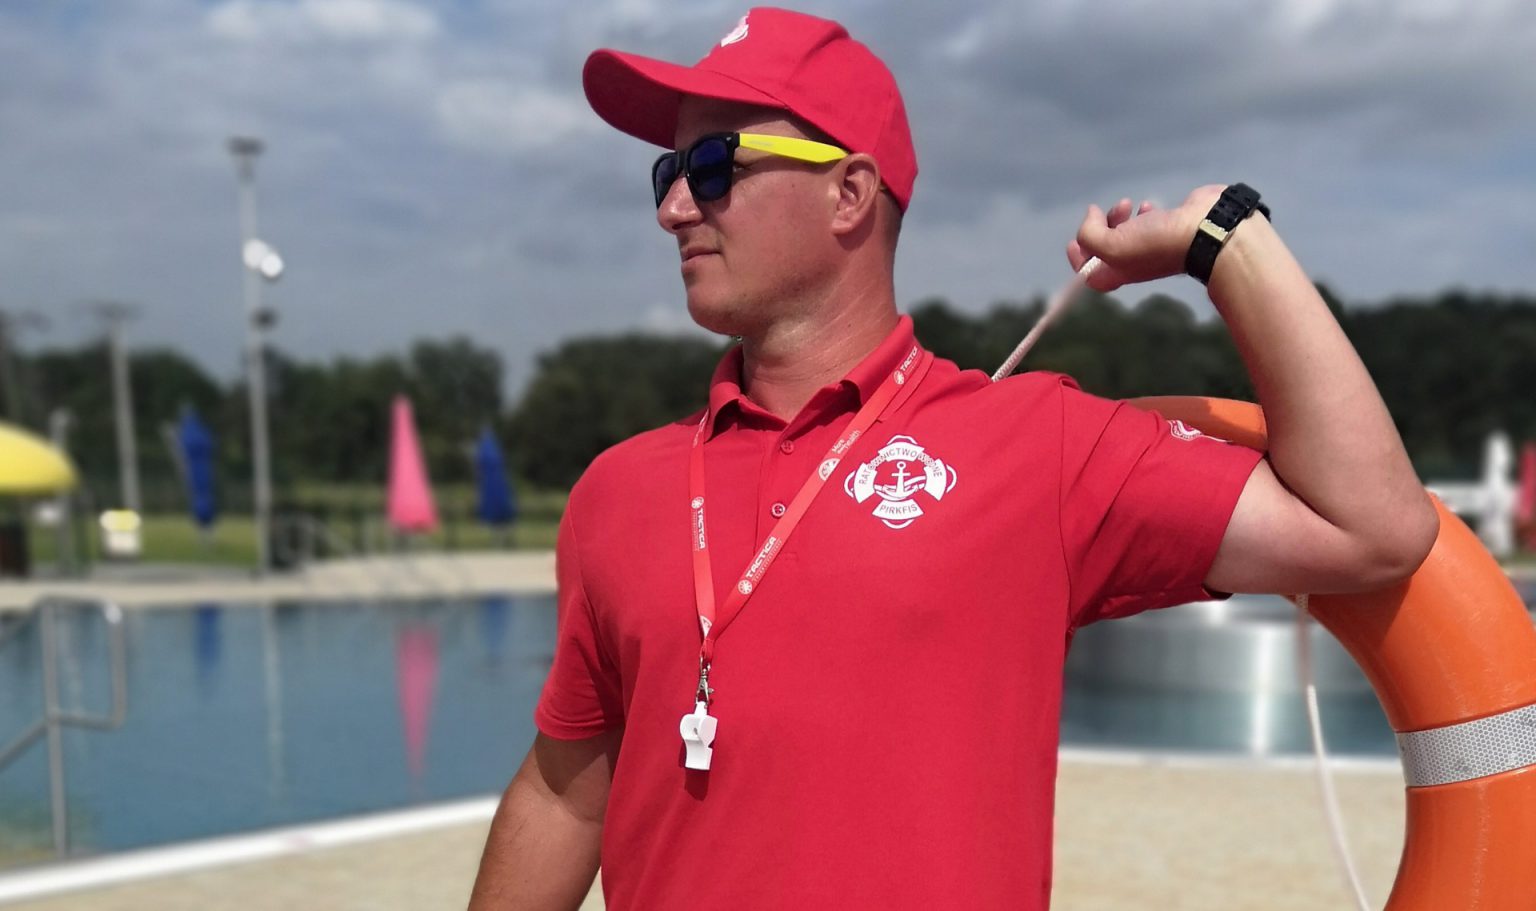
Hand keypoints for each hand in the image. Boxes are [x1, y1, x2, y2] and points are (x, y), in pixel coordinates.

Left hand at [1066, 184, 1224, 291]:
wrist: (1207, 232)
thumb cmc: (1157, 243)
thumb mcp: (1112, 246)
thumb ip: (1090, 235)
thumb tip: (1091, 215)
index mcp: (1120, 273)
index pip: (1090, 275)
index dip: (1077, 260)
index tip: (1074, 241)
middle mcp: (1135, 262)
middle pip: (1106, 248)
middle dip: (1099, 228)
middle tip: (1102, 213)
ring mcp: (1155, 245)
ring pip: (1127, 231)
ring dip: (1119, 216)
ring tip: (1128, 205)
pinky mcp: (1170, 228)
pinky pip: (1149, 220)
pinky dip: (1143, 211)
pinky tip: (1149, 205)